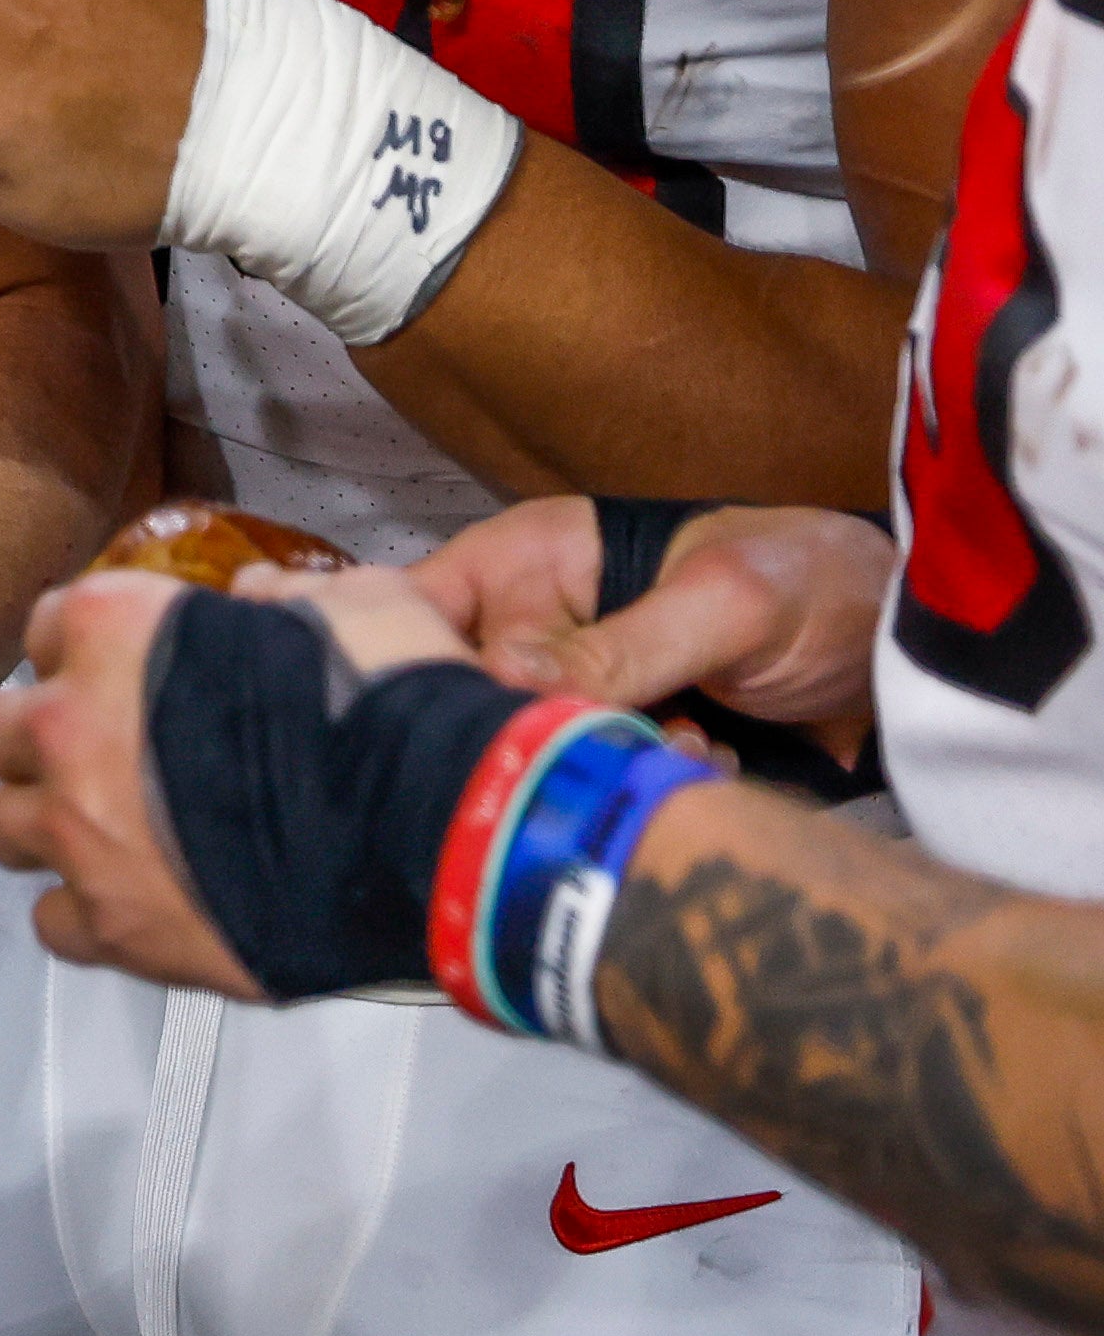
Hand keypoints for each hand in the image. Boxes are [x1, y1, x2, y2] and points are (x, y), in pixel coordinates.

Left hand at [0, 557, 471, 995]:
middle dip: (37, 735)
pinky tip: (131, 904)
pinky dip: (87, 914)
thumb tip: (264, 609)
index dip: (91, 648)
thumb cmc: (400, 715)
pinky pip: (55, 922)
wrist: (444, 831)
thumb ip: (278, 603)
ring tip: (97, 832)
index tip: (114, 670)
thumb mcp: (347, 605)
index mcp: (115, 632)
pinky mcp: (118, 928)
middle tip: (85, 752)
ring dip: (45, 823)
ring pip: (2, 825)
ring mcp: (85, 835)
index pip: (49, 625)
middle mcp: (74, 728)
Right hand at [414, 494, 892, 744]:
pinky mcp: (628, 731)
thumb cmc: (820, 581)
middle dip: (544, 727)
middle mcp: (540, 619)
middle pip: (477, 693)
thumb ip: (620, 644)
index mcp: (533, 558)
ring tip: (691, 744)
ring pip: (539, 744)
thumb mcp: (727, 602)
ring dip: (608, 758)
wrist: (911, 648)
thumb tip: (509, 685)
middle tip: (625, 732)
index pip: (423, 611)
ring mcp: (584, 681)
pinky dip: (648, 777)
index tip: (477, 715)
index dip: (428, 665)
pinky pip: (597, 770)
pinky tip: (710, 761)